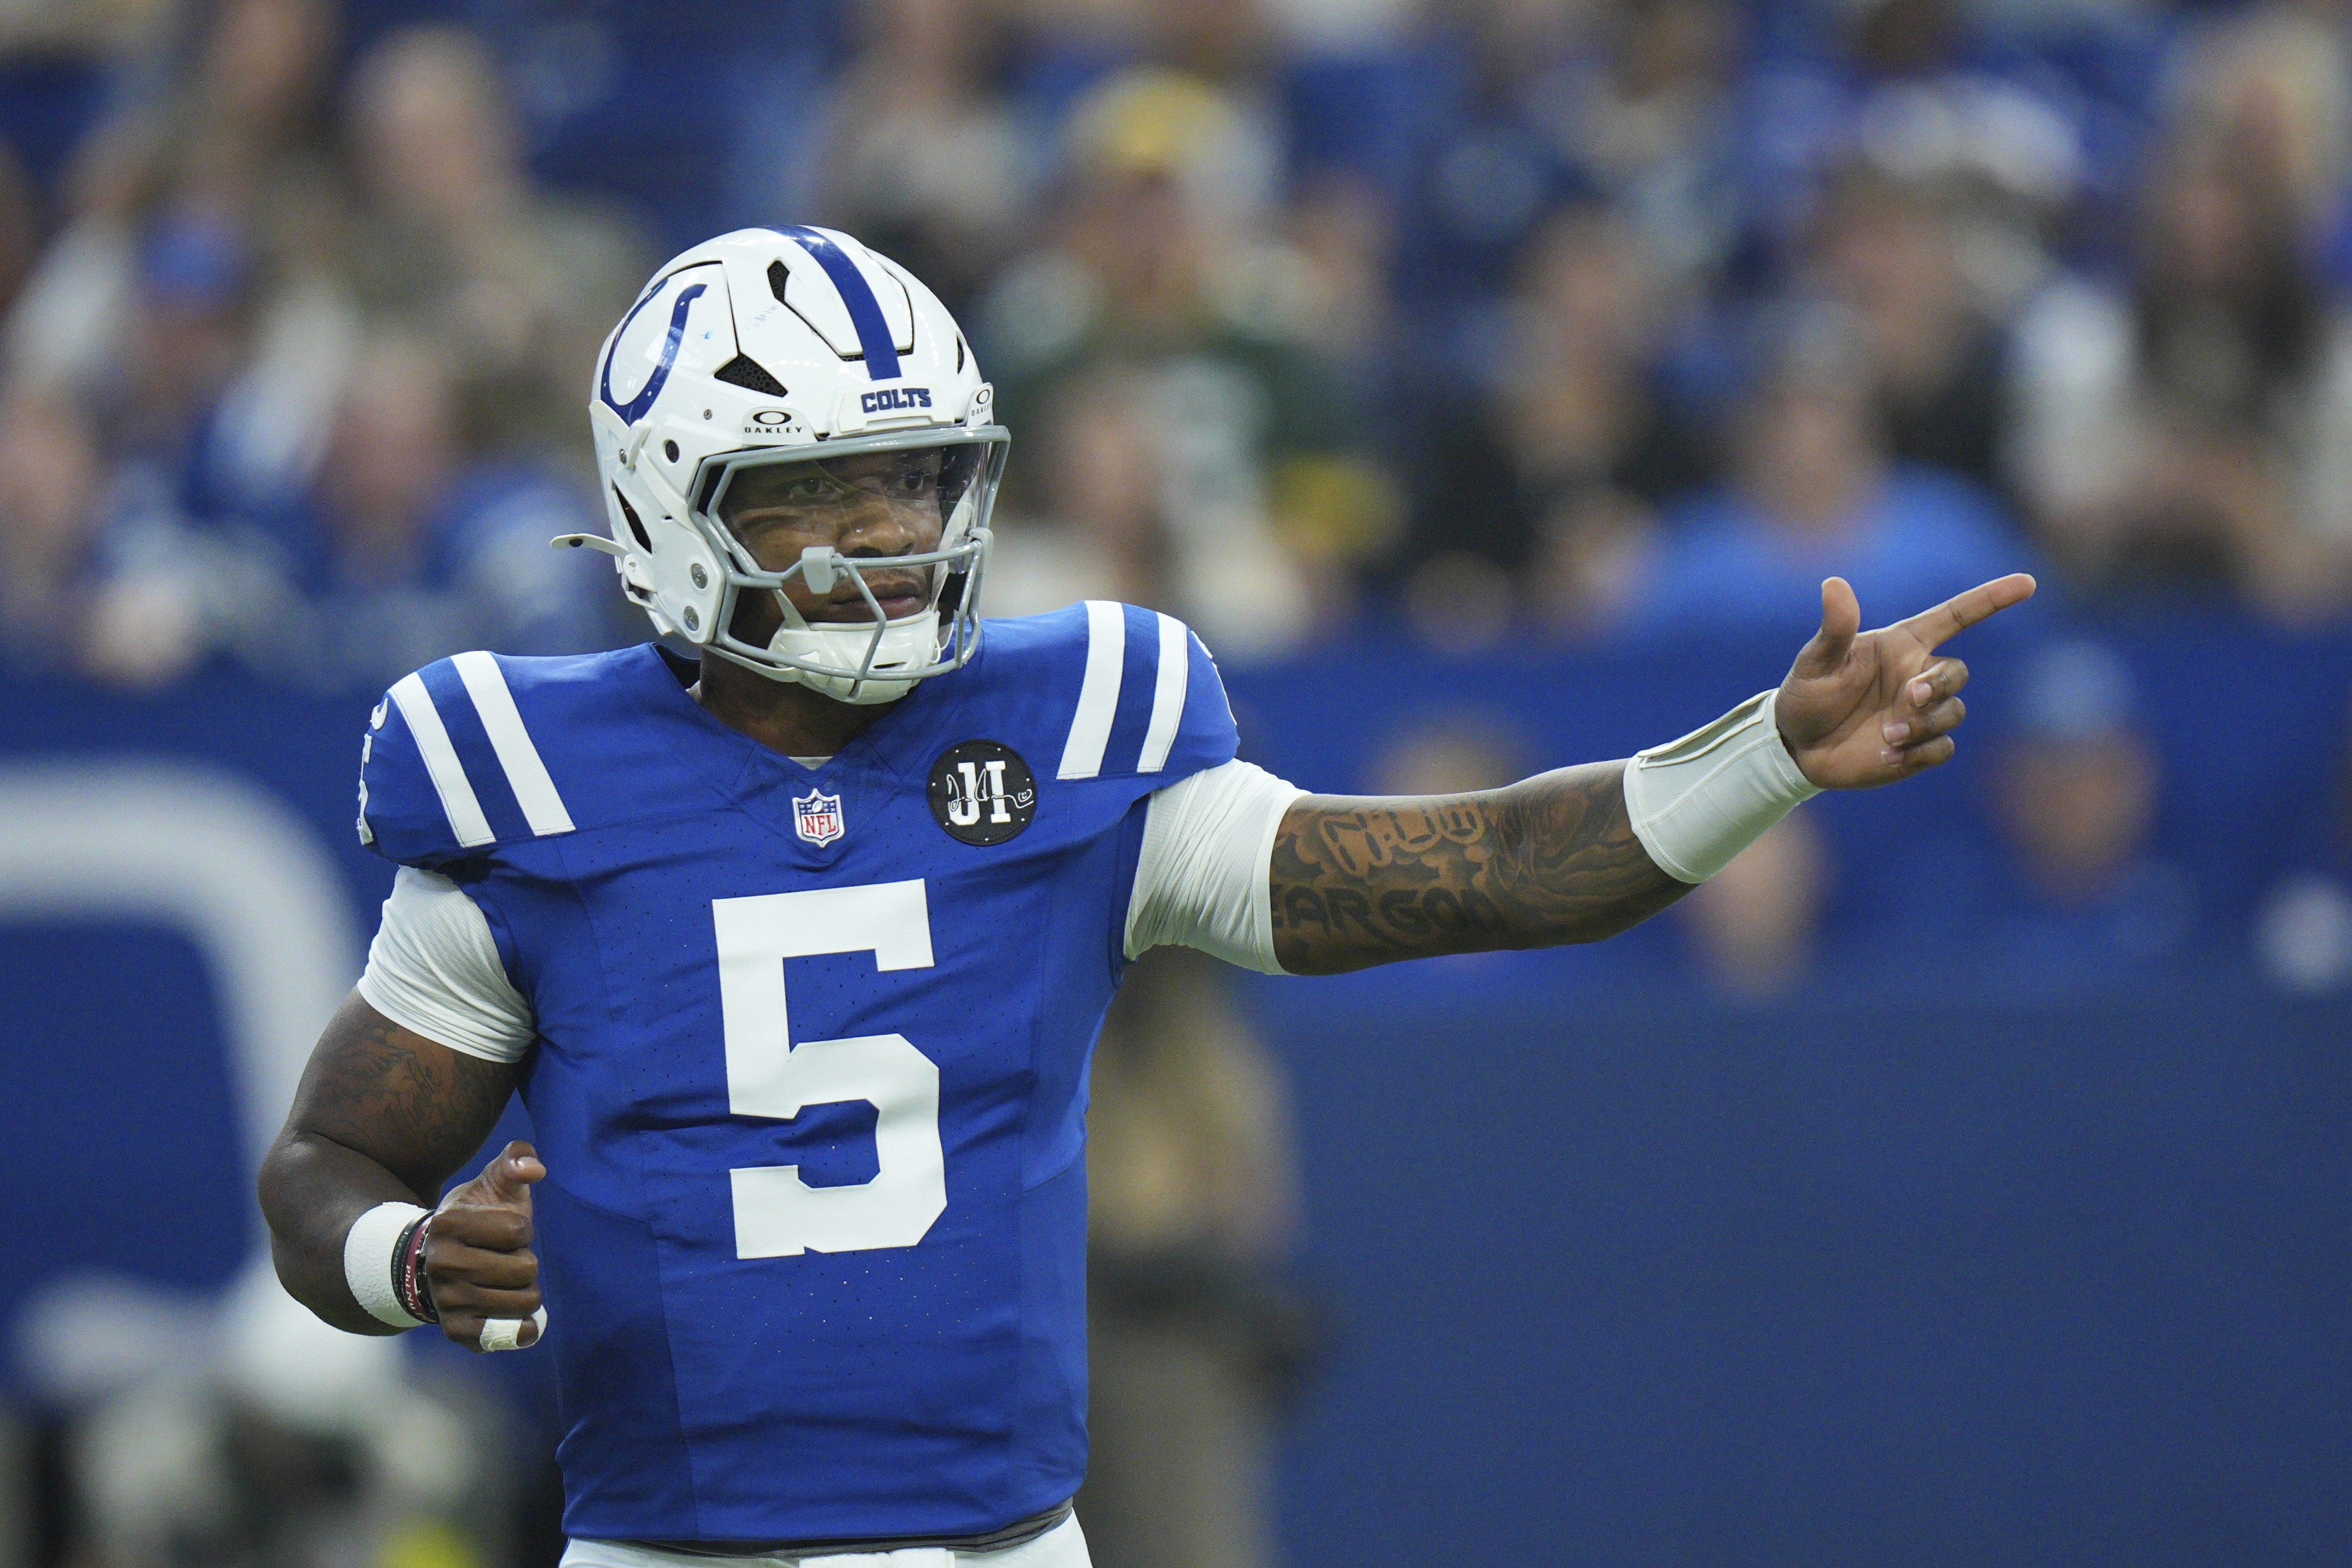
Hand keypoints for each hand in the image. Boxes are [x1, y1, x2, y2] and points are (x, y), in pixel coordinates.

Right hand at [423, 1139, 544, 1350]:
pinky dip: (524, 1329)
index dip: (522, 1230)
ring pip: (524, 1302)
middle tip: (504, 1258)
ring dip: (526, 1291)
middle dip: (526, 1261)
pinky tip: (519, 1316)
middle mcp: (441, 1265)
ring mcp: (447, 1300)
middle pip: (525, 1269)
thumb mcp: (493, 1182)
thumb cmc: (479, 1216)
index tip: (504, 1231)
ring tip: (504, 1281)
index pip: (519, 1230)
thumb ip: (515, 1160)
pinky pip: (508, 1336)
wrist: (440, 1257)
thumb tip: (534, 1168)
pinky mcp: (456, 1330)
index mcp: (449, 1224)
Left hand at [1775, 574, 2036, 789]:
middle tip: (1909, 698)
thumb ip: (1834, 628)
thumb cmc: (1807, 694)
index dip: (1992, 599)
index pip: (1956, 616)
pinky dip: (1920, 753)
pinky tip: (1886, 756)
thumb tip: (1833, 583)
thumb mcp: (1816, 660)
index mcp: (1902, 645)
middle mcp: (1918, 676)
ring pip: (1954, 712)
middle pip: (1958, 672)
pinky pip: (1942, 748)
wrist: (1797, 745)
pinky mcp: (1918, 749)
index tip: (2027, 583)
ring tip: (1888, 735)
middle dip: (1940, 685)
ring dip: (1926, 722)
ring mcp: (1921, 714)